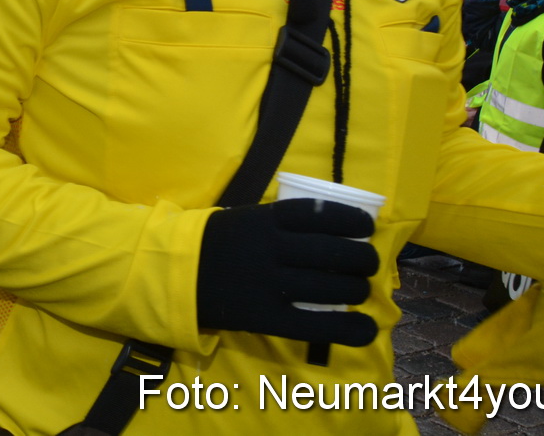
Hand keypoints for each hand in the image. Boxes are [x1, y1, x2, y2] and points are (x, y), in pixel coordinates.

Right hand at [196, 199, 378, 346]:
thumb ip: (284, 223)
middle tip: (367, 264)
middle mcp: (271, 248)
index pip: (321, 214)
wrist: (177, 273)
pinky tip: (366, 329)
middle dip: (364, 259)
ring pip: (332, 287)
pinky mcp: (266, 317)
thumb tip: (336, 230)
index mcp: (266, 219)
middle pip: (336, 252)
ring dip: (358, 290)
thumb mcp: (248, 219)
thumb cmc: (220, 243)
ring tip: (358, 291)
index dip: (352, 219)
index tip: (366, 226)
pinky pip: (317, 325)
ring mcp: (269, 283)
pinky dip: (349, 329)